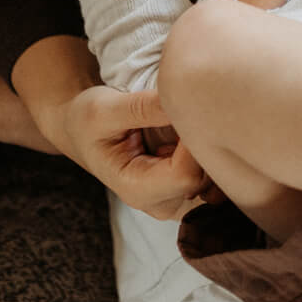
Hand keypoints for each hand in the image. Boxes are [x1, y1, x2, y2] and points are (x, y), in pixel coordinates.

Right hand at [58, 83, 208, 219]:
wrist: (84, 132)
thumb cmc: (89, 121)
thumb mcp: (104, 109)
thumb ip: (142, 108)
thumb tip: (182, 99)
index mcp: (137, 190)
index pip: (187, 175)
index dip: (194, 141)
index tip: (188, 108)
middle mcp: (162, 203)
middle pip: (206, 178)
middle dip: (206, 140)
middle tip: (193, 106)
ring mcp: (179, 197)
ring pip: (216, 174)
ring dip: (210, 141)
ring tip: (188, 115)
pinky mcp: (191, 186)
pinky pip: (217, 168)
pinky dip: (211, 144)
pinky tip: (193, 125)